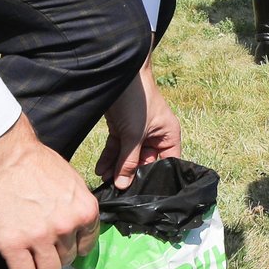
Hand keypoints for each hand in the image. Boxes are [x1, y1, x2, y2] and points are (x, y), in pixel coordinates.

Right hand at [0, 115, 100, 268]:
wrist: (10, 157)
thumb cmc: (41, 166)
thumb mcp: (74, 185)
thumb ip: (79, 210)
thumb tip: (80, 232)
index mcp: (85, 211)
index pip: (87, 246)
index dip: (74, 247)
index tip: (64, 245)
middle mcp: (66, 226)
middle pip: (67, 260)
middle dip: (56, 255)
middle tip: (43, 245)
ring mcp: (39, 237)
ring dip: (40, 266)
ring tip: (31, 254)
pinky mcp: (12, 243)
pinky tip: (18, 260)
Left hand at [96, 59, 182, 189]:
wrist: (117, 75)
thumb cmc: (137, 101)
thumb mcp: (134, 134)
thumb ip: (129, 161)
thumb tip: (124, 186)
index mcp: (168, 135)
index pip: (167, 163)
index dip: (156, 177)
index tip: (141, 192)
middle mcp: (155, 135)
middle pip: (144, 162)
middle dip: (130, 173)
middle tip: (116, 187)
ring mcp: (138, 132)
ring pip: (128, 156)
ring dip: (116, 167)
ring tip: (104, 179)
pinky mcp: (122, 128)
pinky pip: (117, 148)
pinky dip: (109, 158)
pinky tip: (100, 168)